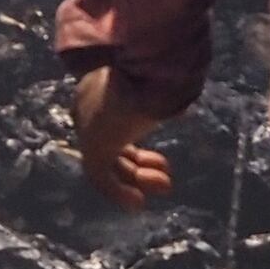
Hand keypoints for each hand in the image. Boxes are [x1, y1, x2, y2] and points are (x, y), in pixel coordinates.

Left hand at [71, 65, 191, 206]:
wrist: (146, 66)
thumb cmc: (160, 69)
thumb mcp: (161, 81)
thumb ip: (162, 92)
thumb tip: (181, 91)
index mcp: (100, 87)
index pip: (113, 123)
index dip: (136, 147)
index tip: (162, 161)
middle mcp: (88, 106)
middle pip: (111, 144)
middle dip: (139, 165)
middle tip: (166, 179)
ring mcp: (87, 126)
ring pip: (107, 161)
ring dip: (136, 179)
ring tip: (165, 187)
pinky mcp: (91, 145)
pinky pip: (99, 176)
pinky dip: (117, 192)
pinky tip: (138, 202)